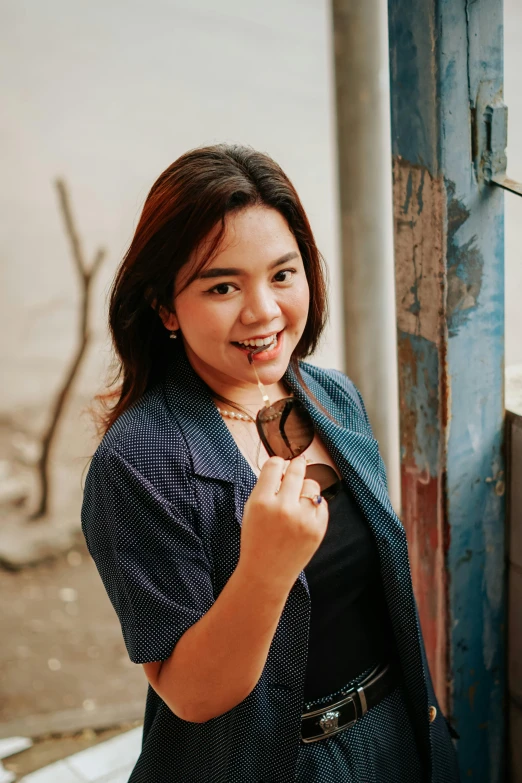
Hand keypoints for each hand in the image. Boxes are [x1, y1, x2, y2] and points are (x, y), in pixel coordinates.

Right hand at [238, 455, 328, 592]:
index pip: (274, 465)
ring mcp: (302, 519)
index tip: (279, 465)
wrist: (267, 573)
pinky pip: (322, 503)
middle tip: (296, 468)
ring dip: (305, 488)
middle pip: (296, 470)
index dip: (277, 463)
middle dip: (296, 467)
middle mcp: (283, 508)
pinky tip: (304, 514)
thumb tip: (282, 467)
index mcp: (261, 502)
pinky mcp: (318, 528)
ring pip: (312, 485)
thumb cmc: (257, 540)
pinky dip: (314, 505)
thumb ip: (265, 488)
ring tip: (297, 500)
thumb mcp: (251, 510)